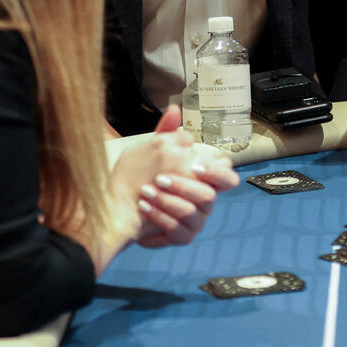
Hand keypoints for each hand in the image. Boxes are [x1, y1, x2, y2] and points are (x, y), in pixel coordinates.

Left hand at [130, 108, 237, 247]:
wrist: (119, 207)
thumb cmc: (141, 178)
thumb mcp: (153, 152)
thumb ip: (166, 133)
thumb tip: (174, 109)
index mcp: (204, 180)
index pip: (227, 177)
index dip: (217, 173)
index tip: (195, 165)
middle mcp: (205, 201)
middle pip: (210, 196)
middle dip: (185, 186)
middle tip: (161, 178)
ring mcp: (195, 221)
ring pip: (193, 213)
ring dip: (168, 202)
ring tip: (146, 192)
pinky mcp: (181, 237)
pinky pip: (178, 231)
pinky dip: (160, 218)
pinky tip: (144, 207)